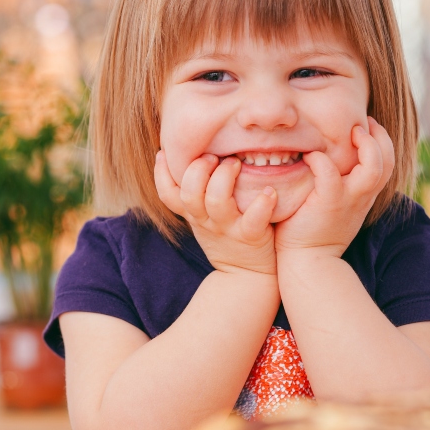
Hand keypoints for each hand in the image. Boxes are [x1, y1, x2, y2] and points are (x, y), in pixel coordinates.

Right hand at [154, 151, 277, 275]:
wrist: (247, 276)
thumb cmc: (227, 237)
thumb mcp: (203, 219)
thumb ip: (197, 194)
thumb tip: (193, 157)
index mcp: (193, 214)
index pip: (167, 194)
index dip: (161, 173)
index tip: (164, 152)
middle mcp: (206, 220)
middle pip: (189, 193)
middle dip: (198, 169)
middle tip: (213, 157)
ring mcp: (227, 229)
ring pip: (217, 202)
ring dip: (225, 178)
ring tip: (236, 163)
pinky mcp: (250, 237)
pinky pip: (254, 220)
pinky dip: (262, 204)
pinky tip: (269, 192)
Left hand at [275, 117, 395, 257]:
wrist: (308, 262)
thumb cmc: (313, 231)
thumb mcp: (335, 206)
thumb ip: (338, 185)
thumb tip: (328, 159)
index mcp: (364, 195)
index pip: (387, 163)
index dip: (381, 141)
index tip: (366, 127)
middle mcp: (362, 196)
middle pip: (388, 161)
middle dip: (380, 137)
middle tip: (362, 123)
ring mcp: (348, 200)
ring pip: (374, 167)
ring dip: (365, 145)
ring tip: (350, 132)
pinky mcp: (328, 203)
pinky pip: (330, 173)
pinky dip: (321, 160)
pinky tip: (310, 157)